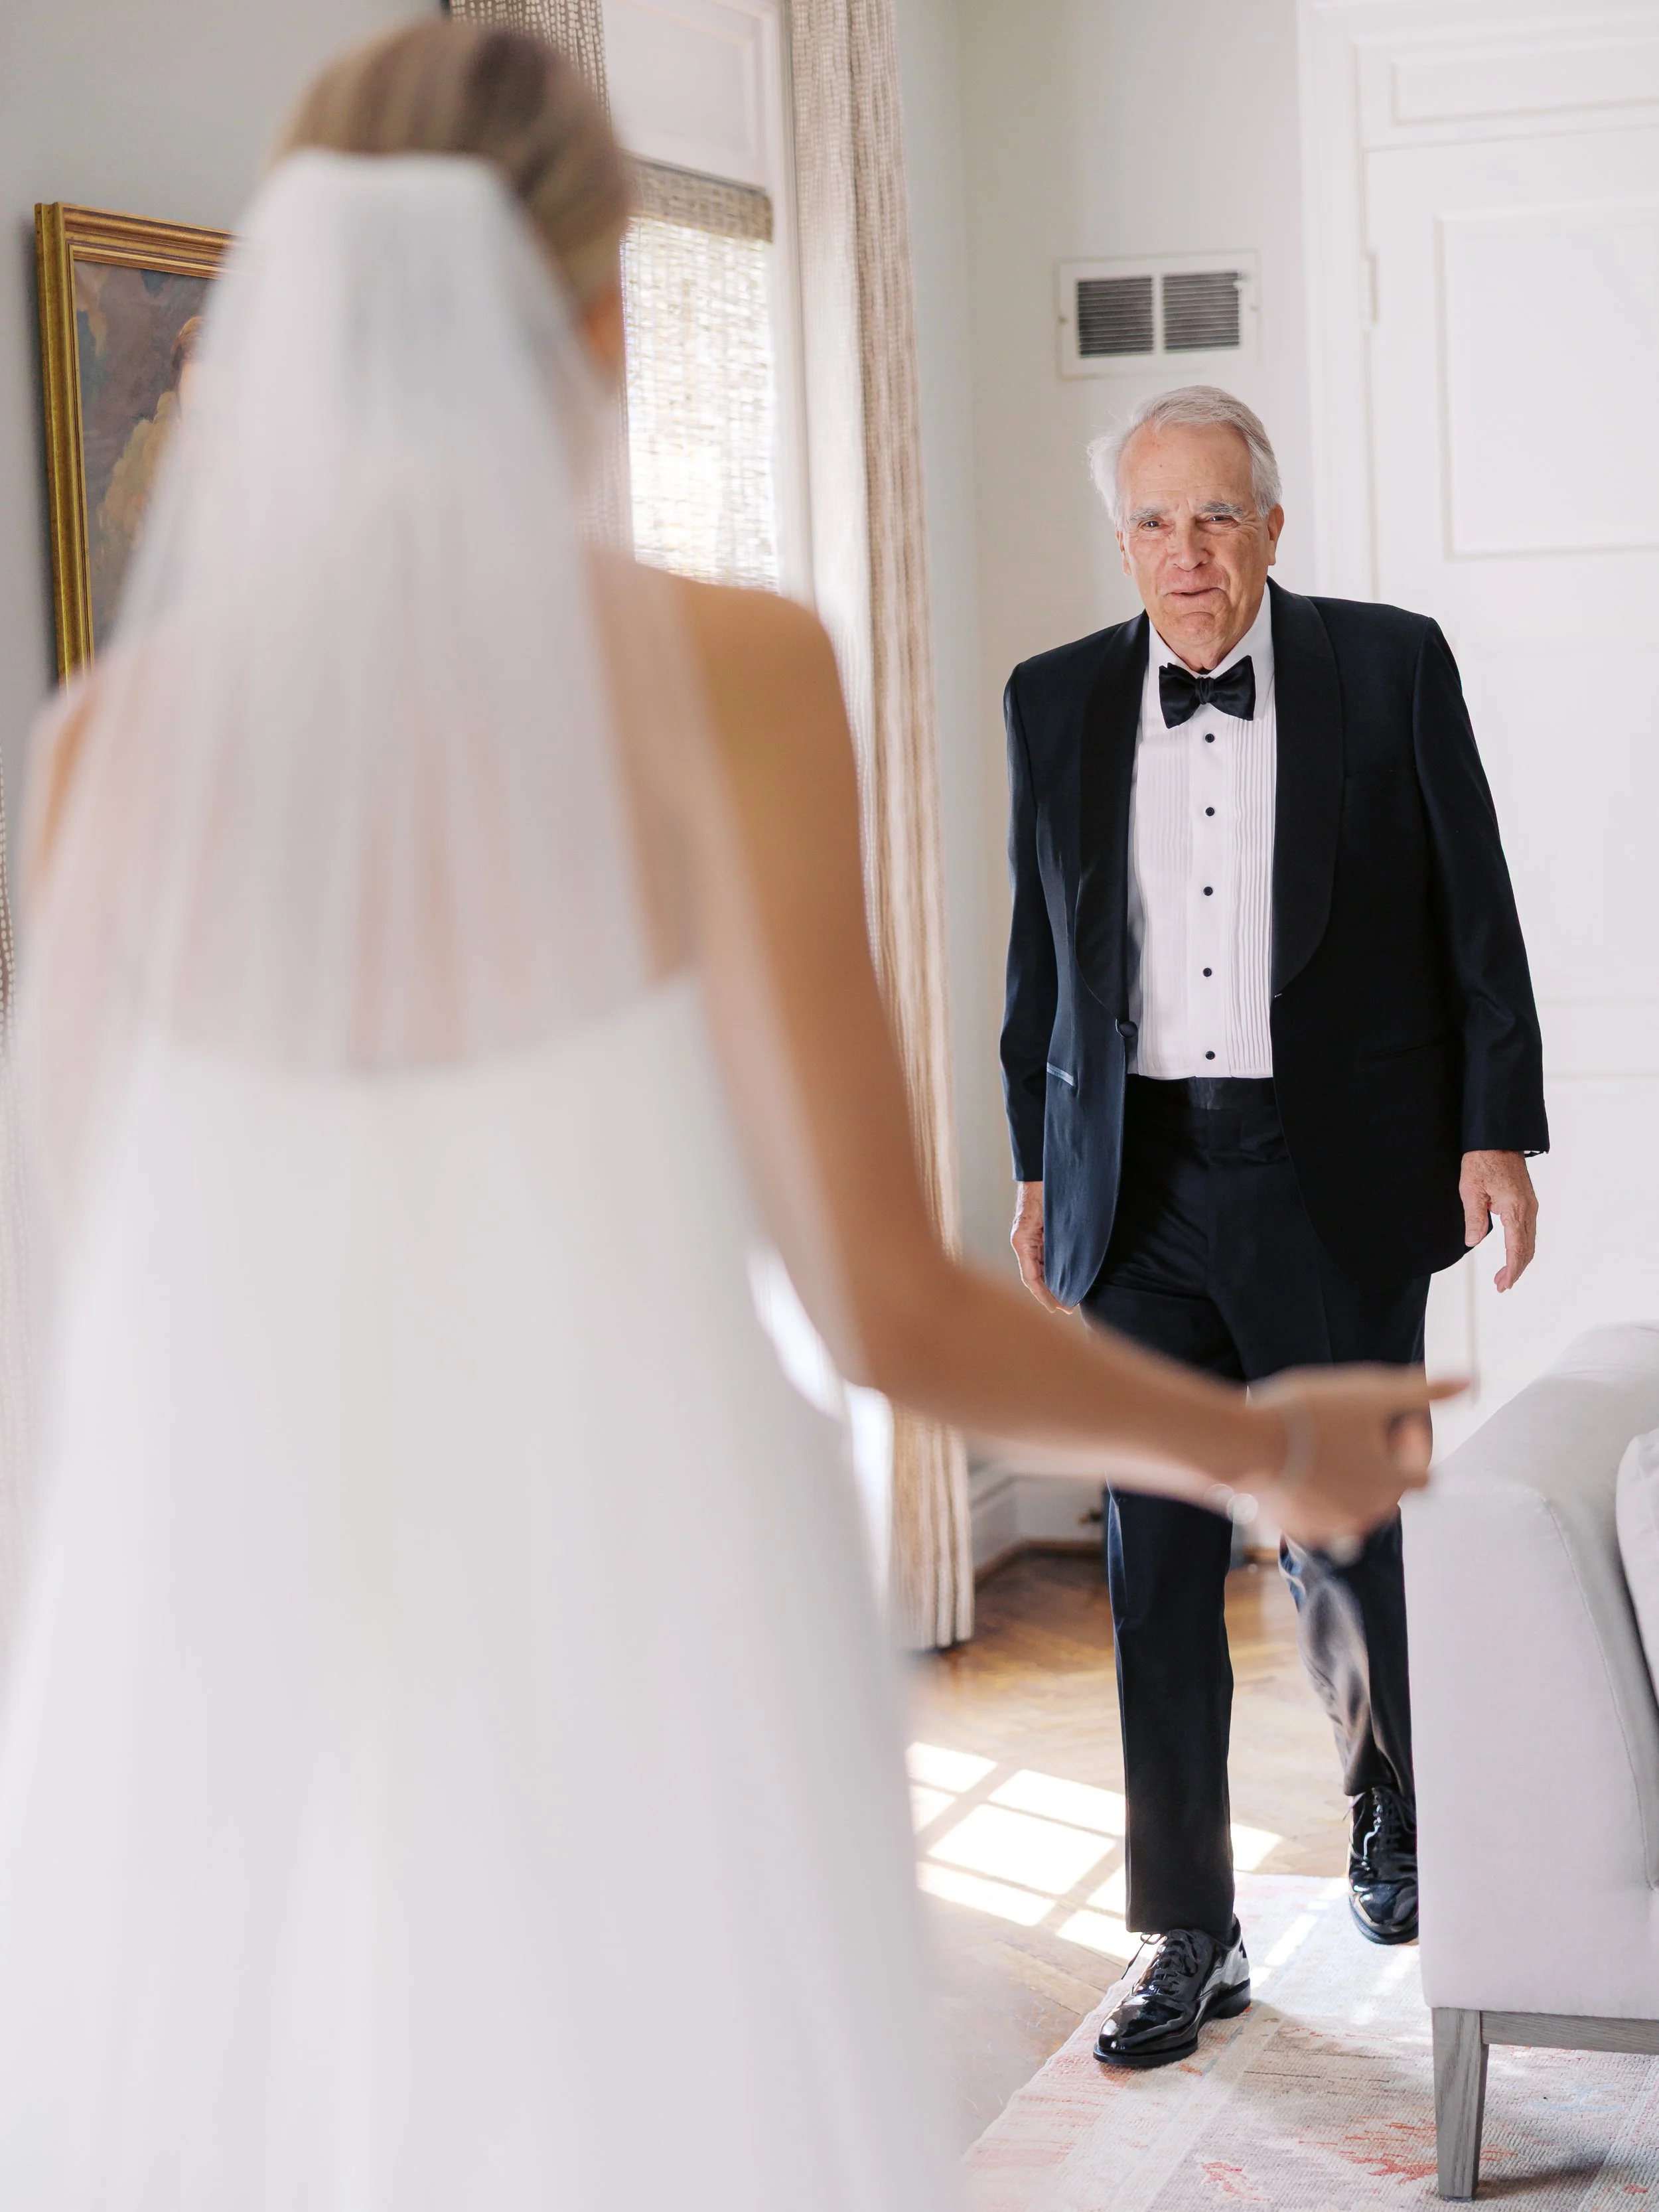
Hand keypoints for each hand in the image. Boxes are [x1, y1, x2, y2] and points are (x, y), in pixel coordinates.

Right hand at [1010, 1181, 1071, 1313]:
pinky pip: (1042, 1259)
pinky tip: (1064, 1278)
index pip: (1031, 1278)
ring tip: (1068, 1298)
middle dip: (1049, 1294)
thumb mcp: (1051, 1219)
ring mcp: (1028, 1240)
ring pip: (1038, 1270)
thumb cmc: (1045, 1191)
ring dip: (1051, 1284)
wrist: (1041, 1172)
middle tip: (1067, 1307)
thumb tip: (1063, 1271)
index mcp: (1022, 1242)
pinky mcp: (1036, 1236)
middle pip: (1034, 1278)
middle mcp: (1023, 1244)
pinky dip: (1052, 1271)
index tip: (1056, 1308)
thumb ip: (1053, 1244)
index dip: (1044, 1295)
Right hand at [1244, 1366, 1464, 1552]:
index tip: (1384, 1419)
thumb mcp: (1370, 1391)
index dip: (1409, 1444)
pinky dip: (1314, 1495)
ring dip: (1346, 1479)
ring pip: (1352, 1504)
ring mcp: (1331, 1527)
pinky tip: (1293, 1465)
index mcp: (1393, 1482)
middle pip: (1387, 1489)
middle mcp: (1368, 1514)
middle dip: (1377, 1461)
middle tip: (1347, 1427)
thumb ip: (1424, 1391)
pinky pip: (1318, 1516)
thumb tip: (1472, 1381)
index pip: (1423, 1473)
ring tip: (1318, 1444)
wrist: (1241, 1444)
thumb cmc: (1307, 1414)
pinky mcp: (1296, 1531)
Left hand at [1460, 1149, 1537, 1291]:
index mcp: (1515, 1208)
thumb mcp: (1471, 1189)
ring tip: (1504, 1275)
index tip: (1504, 1284)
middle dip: (1515, 1270)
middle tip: (1501, 1285)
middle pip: (1527, 1249)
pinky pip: (1528, 1230)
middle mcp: (1528, 1209)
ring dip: (1519, 1260)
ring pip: (1529, 1241)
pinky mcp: (1527, 1202)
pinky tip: (1512, 1253)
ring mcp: (1530, 1205)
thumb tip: (1473, 1242)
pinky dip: (1521, 1247)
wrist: (1497, 1139)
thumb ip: (1474, 1218)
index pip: (1517, 1248)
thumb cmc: (1482, 1160)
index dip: (1511, 1269)